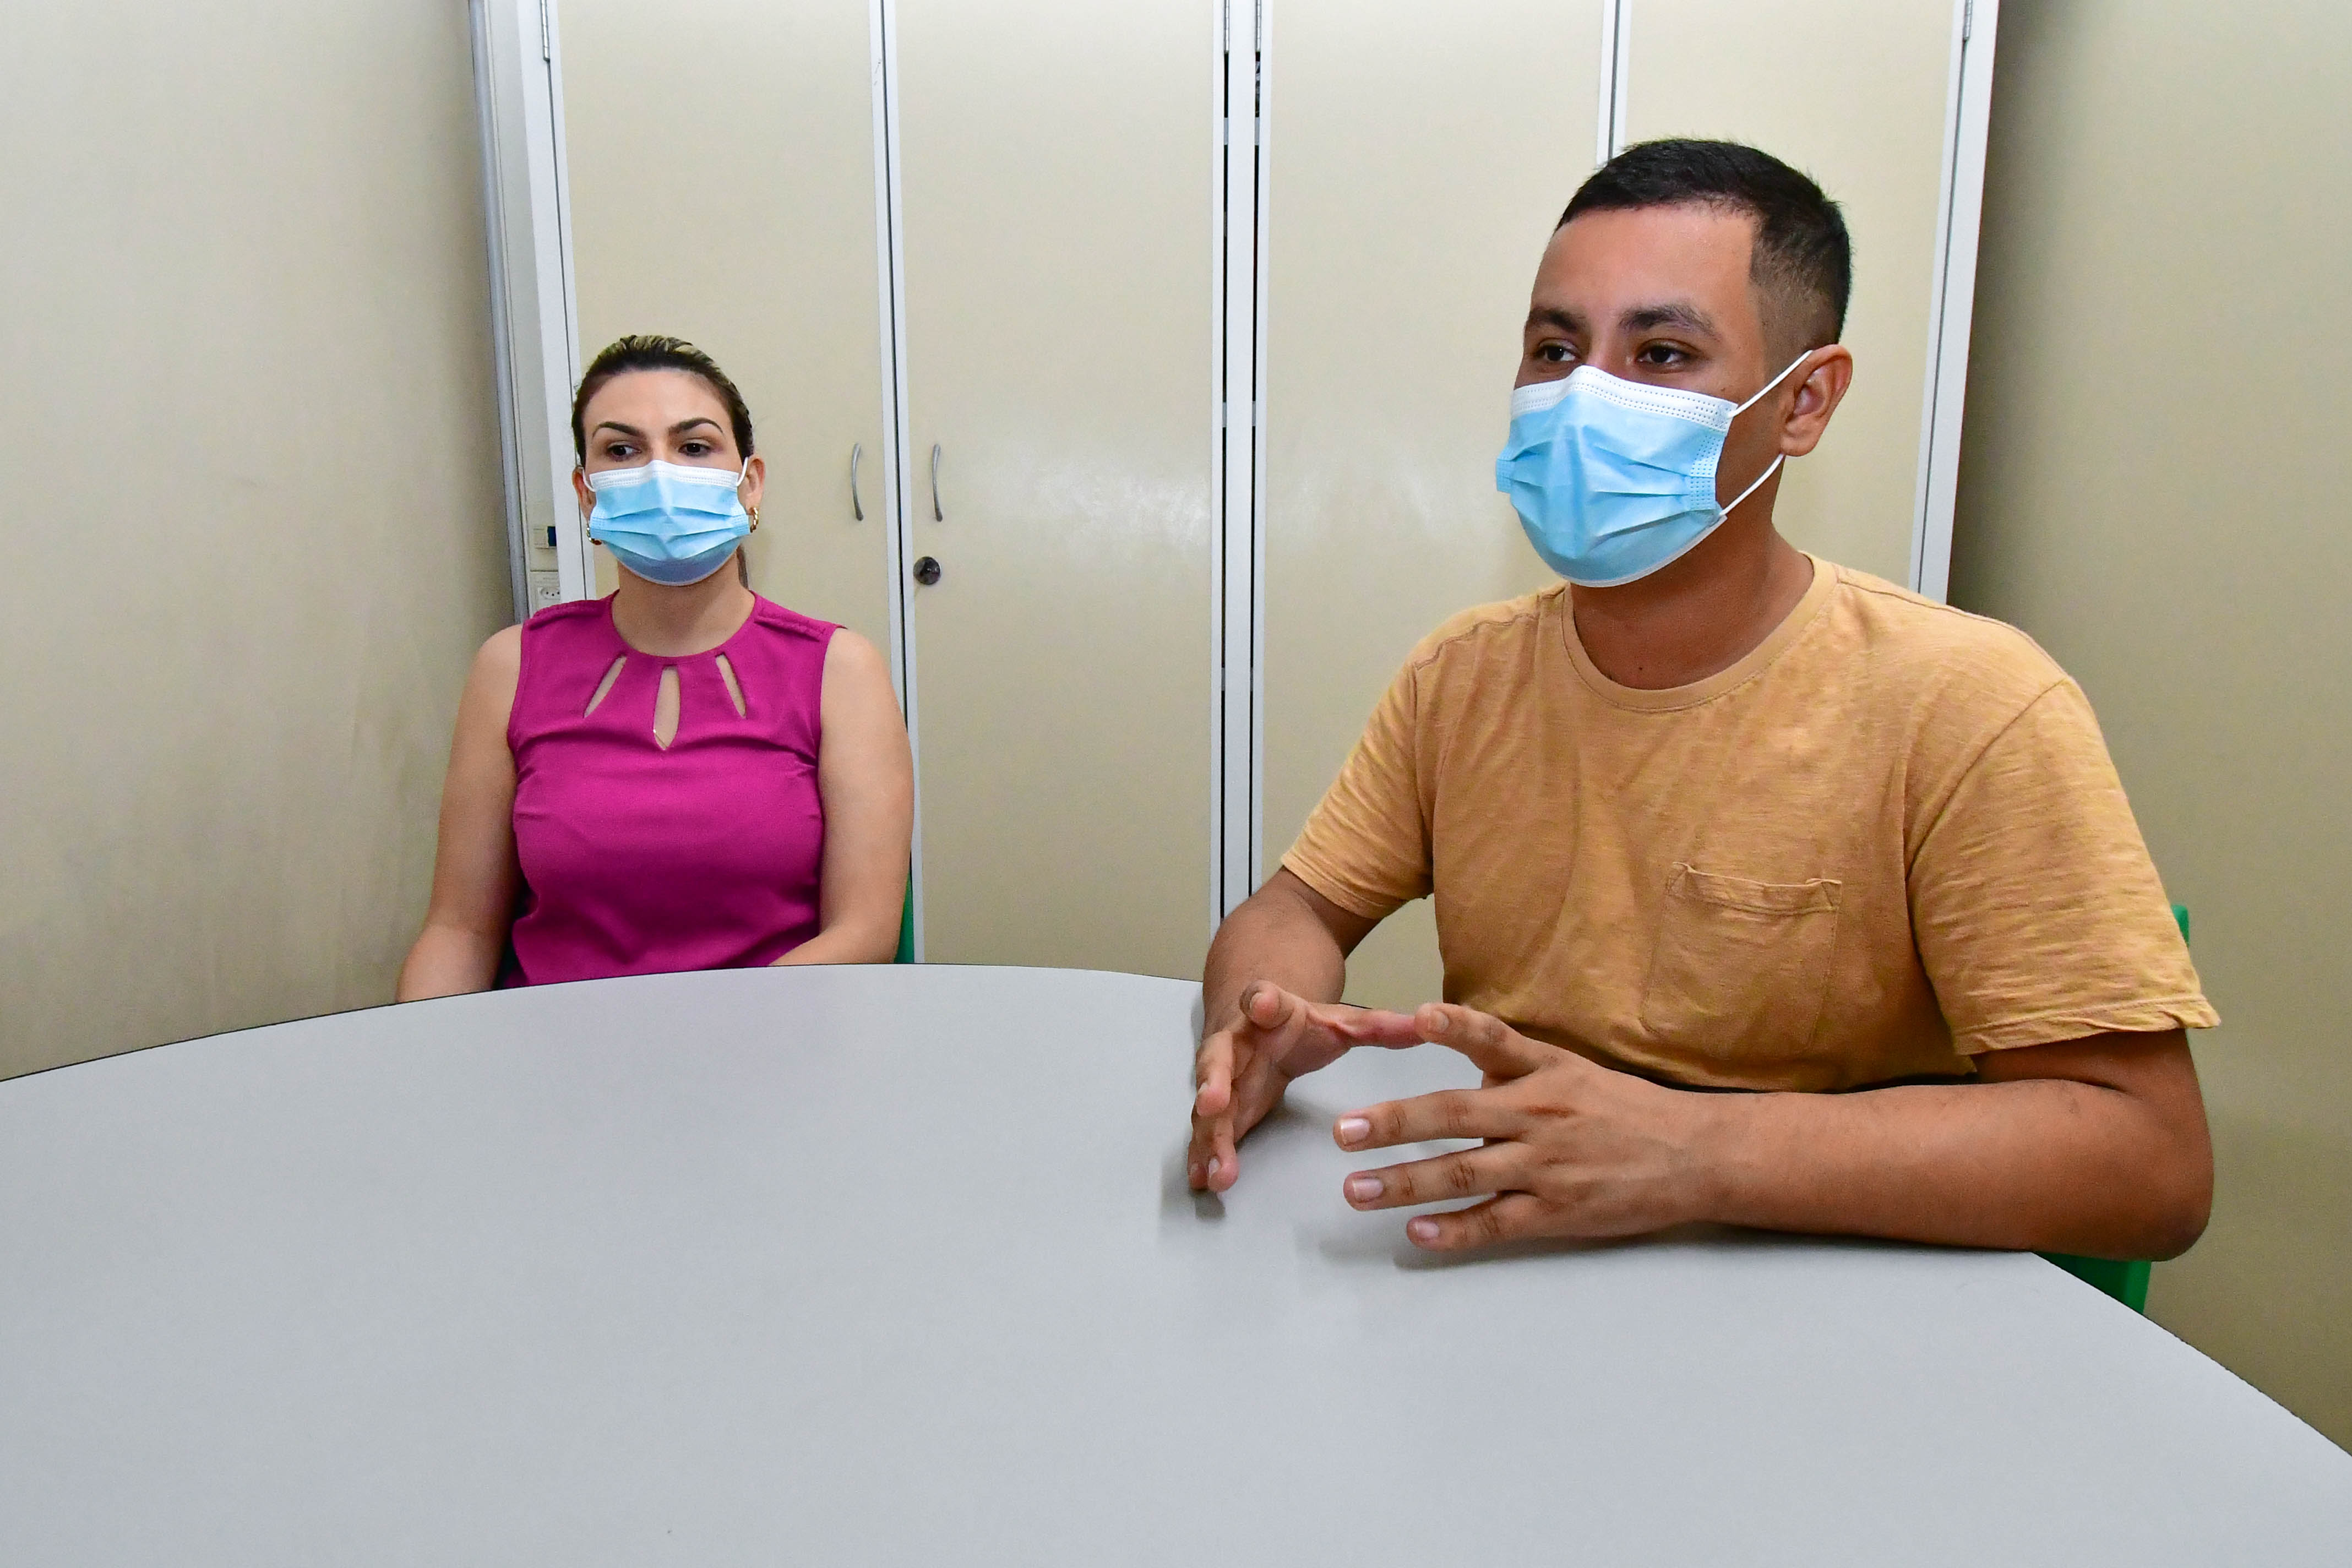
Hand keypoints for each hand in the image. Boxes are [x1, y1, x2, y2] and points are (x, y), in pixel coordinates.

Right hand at [1190, 983, 1415, 1193]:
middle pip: (1218, 1058)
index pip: (1264, 1000)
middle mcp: (1237, 1042)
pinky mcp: (1219, 1108)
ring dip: (1209, 1136)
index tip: (1259, 1003)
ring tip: (1216, 1170)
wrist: (1257, 1019)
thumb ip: (1380, 1027)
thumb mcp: (1342, 1023)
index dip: (1261, 1001)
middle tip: (1212, 1102)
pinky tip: (1202, 1181)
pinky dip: (1202, 1156)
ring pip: (1209, 1106)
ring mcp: (1222, 1077)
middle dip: (1214, 1080)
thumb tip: (1427, 1025)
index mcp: (1270, 1012)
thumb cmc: (1301, 1025)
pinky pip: (1207, 1132)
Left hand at [1332, 1002, 1719, 1249]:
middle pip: (1458, 1115)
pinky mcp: (1557, 1213)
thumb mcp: (1572, 1070)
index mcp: (1546, 1074)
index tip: (1419, 1017)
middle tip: (1345, 1132)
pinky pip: (1496, 1223)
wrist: (1693, 1156)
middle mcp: (1541, 1116)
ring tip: (1357, 1190)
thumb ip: (1513, 1066)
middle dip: (1396, 1123)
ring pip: (1464, 1173)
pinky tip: (1417, 1233)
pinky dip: (1454, 1230)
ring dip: (1405, 1182)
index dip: (1458, 1027)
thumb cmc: (1625, 1109)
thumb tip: (1460, 1063)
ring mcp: (1547, 1168)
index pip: (1495, 1043)